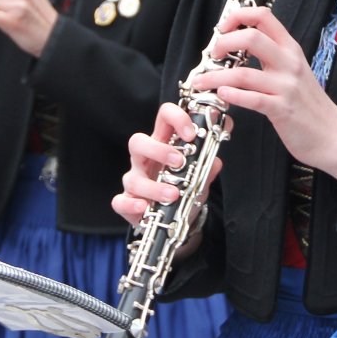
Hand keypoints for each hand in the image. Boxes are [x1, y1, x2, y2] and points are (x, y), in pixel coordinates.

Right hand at [113, 101, 223, 232]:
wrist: (175, 219)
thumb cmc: (184, 188)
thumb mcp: (200, 175)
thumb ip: (207, 165)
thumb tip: (216, 160)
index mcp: (163, 143)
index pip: (164, 118)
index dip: (176, 118)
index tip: (192, 133)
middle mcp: (145, 159)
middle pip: (138, 141)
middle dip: (158, 150)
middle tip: (180, 162)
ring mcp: (135, 180)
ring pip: (132, 177)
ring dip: (153, 186)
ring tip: (173, 195)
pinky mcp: (128, 202)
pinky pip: (120, 202)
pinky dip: (131, 205)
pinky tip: (144, 208)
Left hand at [188, 6, 336, 188]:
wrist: (333, 134)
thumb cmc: (310, 105)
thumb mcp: (295, 71)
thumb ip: (274, 56)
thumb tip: (241, 46)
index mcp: (290, 49)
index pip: (264, 16)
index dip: (238, 16)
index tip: (222, 27)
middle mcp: (289, 63)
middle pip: (251, 37)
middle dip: (223, 43)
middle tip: (212, 55)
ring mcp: (286, 86)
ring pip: (243, 73)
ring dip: (214, 77)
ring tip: (201, 82)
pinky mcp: (282, 109)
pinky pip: (252, 98)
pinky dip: (232, 95)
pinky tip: (221, 95)